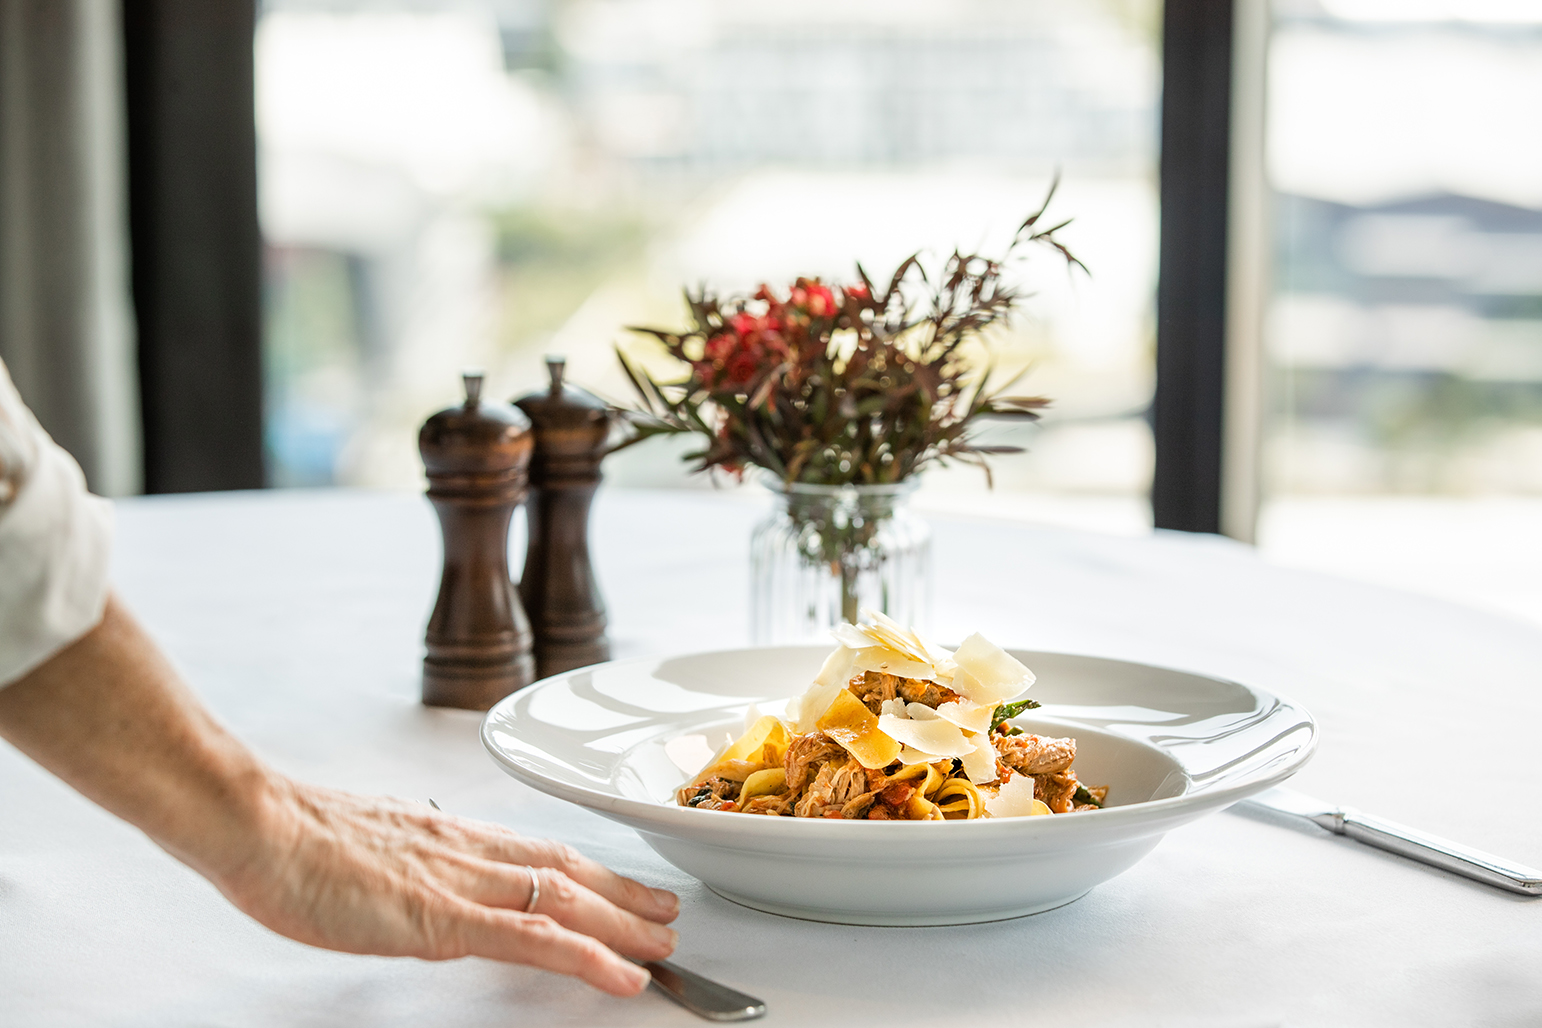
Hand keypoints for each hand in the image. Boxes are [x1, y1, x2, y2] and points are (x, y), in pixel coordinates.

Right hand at [216, 780, 678, 994]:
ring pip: (566, 901)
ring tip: (663, 943)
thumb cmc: (295, 838)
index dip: (590, 871)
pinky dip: (587, 956)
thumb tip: (421, 874)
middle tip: (666, 914)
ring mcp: (462, 884)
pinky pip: (532, 940)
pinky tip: (621, 974)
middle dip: (623, 895)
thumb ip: (410, 860)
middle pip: (567, 872)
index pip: (539, 852)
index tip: (623, 885)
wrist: (257, 824)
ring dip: (623, 922)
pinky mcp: (444, 918)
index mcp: (452, 836)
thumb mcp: (371, 845)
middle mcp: (470, 852)